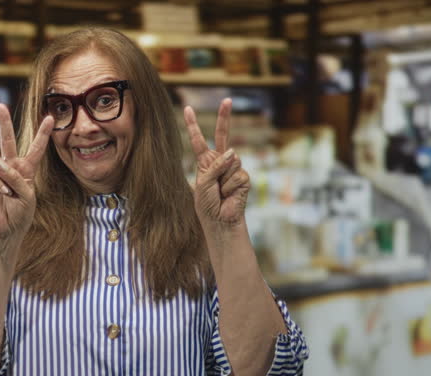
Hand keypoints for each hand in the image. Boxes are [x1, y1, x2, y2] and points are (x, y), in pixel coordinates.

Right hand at [0, 104, 53, 240]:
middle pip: (7, 140)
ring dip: (7, 177)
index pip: (35, 149)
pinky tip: (3, 194)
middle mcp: (10, 167)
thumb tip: (0, 163)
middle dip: (3, 123)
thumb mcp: (28, 195)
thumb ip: (18, 177)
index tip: (50, 118)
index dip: (42, 134)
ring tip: (10, 193)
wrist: (6, 229)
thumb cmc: (20, 214)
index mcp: (26, 170)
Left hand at [184, 98, 249, 226]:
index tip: (187, 109)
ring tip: (220, 192)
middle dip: (225, 117)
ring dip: (223, 178)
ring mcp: (233, 169)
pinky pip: (237, 173)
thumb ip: (214, 166)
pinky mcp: (243, 178)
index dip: (193, 125)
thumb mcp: (203, 183)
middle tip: (227, 99)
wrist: (220, 222)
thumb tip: (234, 151)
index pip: (199, 140)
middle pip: (223, 135)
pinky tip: (229, 195)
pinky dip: (230, 185)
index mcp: (205, 163)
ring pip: (231, 160)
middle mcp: (220, 162)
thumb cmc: (207, 205)